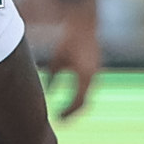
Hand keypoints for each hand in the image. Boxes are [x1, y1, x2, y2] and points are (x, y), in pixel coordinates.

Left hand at [48, 4, 101, 120]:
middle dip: (73, 112)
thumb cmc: (69, 40)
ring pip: (87, 95)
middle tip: (62, 119)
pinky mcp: (95, 68)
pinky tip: (71, 96)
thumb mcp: (57, 59)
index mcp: (84, 77)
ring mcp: (96, 73)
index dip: (68, 113)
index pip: (77, 103)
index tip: (59, 118)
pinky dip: (80, 94)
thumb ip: (53, 76)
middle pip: (84, 103)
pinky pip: (87, 87)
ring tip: (66, 111)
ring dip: (77, 104)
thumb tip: (48, 91)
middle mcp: (92, 77)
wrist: (85, 24)